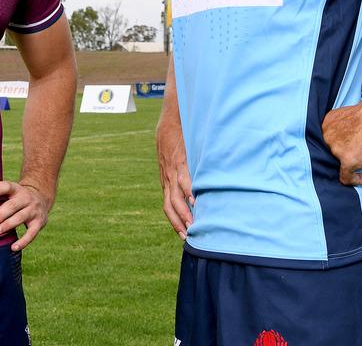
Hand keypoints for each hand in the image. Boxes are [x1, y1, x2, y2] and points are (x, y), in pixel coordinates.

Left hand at [0, 181, 51, 250]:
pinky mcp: (39, 222)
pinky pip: (31, 233)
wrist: (42, 198)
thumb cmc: (17, 198)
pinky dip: (23, 241)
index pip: (6, 187)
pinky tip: (13, 247)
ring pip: (20, 217)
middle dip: (0, 214)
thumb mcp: (11, 192)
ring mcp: (34, 210)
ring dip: (7, 225)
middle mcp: (26, 198)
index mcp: (16, 189)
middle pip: (13, 205)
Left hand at [157, 125, 193, 239]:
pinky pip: (184, 179)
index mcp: (166, 182)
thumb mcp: (174, 164)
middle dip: (178, 222)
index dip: (174, 221)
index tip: (183, 234)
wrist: (169, 125)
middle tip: (187, 235)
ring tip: (192, 223)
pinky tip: (195, 200)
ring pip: (176, 196)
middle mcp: (167, 180)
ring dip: (184, 211)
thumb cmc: (174, 145)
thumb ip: (180, 176)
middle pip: (170, 206)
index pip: (168, 206)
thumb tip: (191, 191)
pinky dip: (188, 191)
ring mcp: (173, 172)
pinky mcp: (180, 162)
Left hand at [320, 100, 361, 185]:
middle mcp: (326, 137)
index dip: (343, 148)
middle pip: (338, 153)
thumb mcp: (357, 123)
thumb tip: (360, 151)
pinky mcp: (347, 159)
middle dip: (354, 155)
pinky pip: (346, 177)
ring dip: (359, 165)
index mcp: (326, 125)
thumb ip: (353, 135)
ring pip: (342, 164)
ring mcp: (336, 149)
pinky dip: (356, 180)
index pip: (331, 143)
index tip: (355, 150)